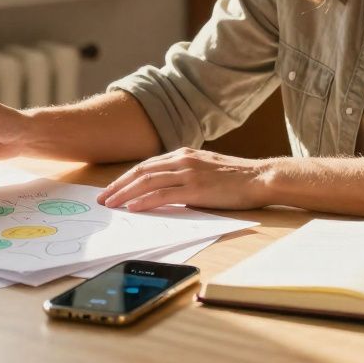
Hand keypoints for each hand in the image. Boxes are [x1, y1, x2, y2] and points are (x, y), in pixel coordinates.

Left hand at [96, 147, 274, 211]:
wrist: (260, 177)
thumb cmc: (236, 178)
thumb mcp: (205, 170)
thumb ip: (184, 175)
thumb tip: (165, 190)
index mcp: (184, 154)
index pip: (146, 165)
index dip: (125, 178)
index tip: (112, 189)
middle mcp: (182, 160)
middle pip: (140, 171)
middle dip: (118, 185)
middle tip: (103, 198)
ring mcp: (188, 173)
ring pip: (147, 182)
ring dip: (124, 194)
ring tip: (110, 205)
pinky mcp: (195, 189)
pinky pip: (162, 194)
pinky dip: (144, 200)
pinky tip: (132, 208)